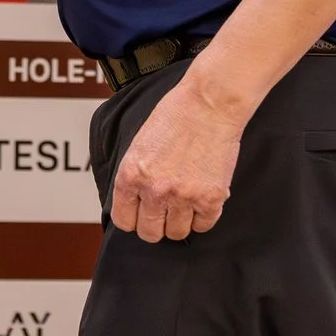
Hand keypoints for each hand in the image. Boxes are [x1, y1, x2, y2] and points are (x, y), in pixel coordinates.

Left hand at [110, 79, 243, 241]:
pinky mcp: (211, 198)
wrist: (209, 102)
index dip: (133, 219)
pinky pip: (204, 225)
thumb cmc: (176, 114)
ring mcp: (183, 197)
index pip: (124, 220)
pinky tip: (202, 199)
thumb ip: (135, 176)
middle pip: (150, 233)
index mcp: (131, 175)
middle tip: (164, 212)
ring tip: (185, 202)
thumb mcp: (139, 144)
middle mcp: (154, 189)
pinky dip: (203, 216)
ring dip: (180, 221)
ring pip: (177, 233)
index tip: (140, 215)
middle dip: (156, 225)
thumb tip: (134, 202)